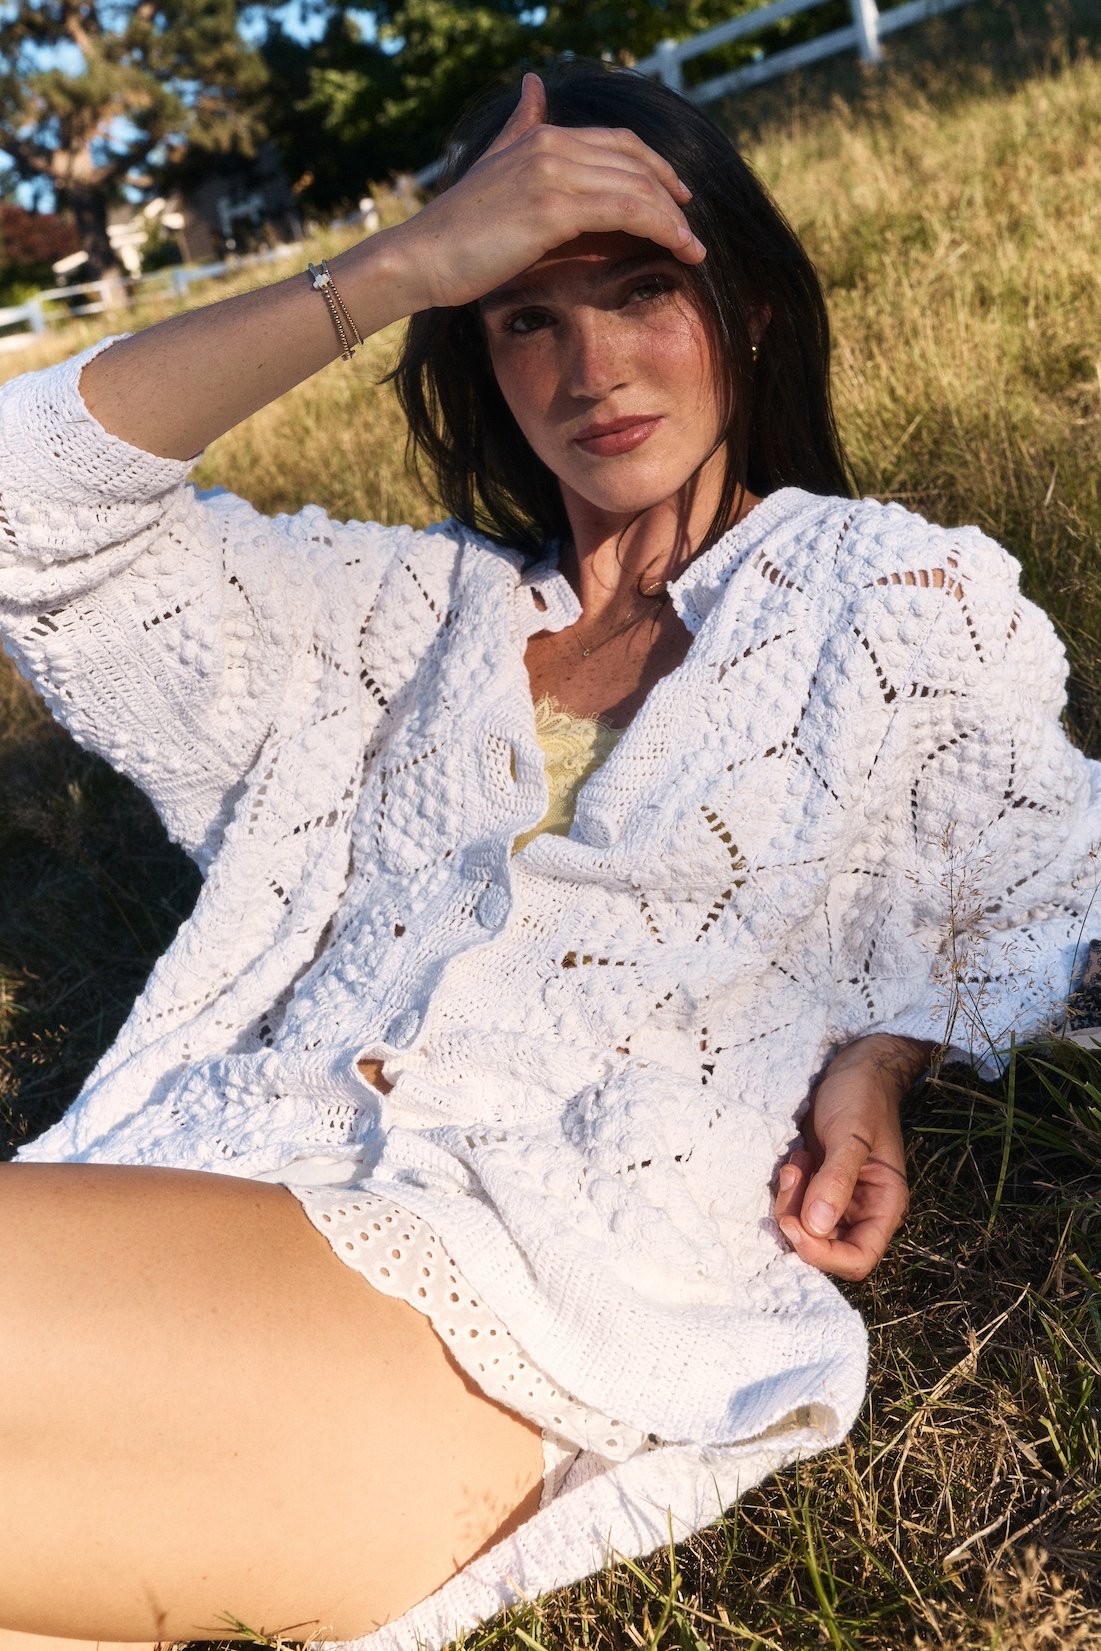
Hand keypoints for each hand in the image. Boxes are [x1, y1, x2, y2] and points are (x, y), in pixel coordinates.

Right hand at [387, 71, 704, 311]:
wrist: (422, 257)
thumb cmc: (456, 230)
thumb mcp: (493, 165)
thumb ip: (519, 125)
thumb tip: (535, 82)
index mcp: (540, 134)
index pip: (617, 142)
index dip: (654, 166)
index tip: (677, 196)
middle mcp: (551, 144)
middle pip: (634, 161)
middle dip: (670, 193)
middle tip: (692, 225)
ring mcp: (553, 173)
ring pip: (636, 187)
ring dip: (673, 220)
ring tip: (694, 247)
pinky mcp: (554, 207)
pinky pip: (626, 210)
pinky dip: (661, 227)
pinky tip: (678, 248)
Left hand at [774, 1035, 930, 1280]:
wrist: (855, 1068)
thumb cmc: (862, 1096)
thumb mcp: (851, 1135)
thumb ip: (836, 1180)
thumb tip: (817, 1228)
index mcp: (883, 1206)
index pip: (856, 1260)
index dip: (823, 1254)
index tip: (793, 1223)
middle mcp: (862, 1211)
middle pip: (825, 1247)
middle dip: (799, 1222)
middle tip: (792, 1174)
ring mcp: (838, 1199)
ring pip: (805, 1227)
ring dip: (790, 1200)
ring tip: (795, 1159)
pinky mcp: (817, 1184)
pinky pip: (795, 1205)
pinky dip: (787, 1188)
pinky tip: (794, 1156)